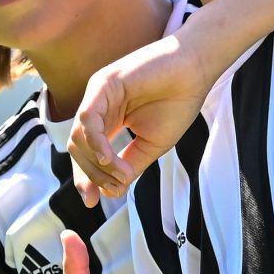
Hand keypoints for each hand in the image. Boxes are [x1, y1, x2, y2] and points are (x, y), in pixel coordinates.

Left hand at [68, 30, 225, 205]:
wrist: (195, 71)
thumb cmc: (177, 102)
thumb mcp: (151, 145)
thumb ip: (130, 165)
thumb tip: (113, 189)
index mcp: (108, 121)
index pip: (86, 154)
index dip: (86, 179)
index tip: (93, 202)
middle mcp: (98, 108)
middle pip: (77, 148)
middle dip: (90, 175)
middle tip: (113, 189)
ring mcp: (98, 95)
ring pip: (78, 137)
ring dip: (96, 163)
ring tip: (122, 174)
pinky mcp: (103, 84)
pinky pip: (88, 119)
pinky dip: (96, 143)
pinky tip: (109, 157)